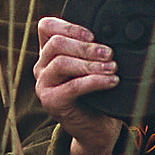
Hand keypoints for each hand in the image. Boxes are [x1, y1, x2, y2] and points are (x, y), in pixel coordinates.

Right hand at [34, 17, 124, 154]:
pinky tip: (112, 81)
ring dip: (91, 64)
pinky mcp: (51, 102)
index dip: (68, 26)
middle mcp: (41, 67)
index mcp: (48, 53)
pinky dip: (95, 81)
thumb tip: (109, 34)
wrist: (95, 128)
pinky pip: (72, 86)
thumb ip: (91, 50)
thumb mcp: (91, 66)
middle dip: (85, 47)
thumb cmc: (96, 94)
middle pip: (56, 44)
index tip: (92, 35)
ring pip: (61, 63)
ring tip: (112, 68)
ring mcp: (43, 85)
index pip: (46, 27)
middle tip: (109, 53)